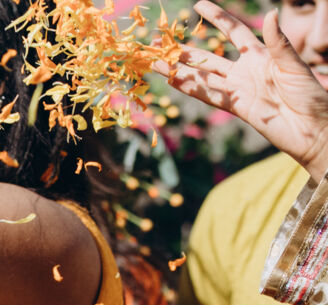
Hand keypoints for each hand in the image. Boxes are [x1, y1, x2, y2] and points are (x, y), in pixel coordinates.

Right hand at [165, 3, 327, 182]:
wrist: (312, 128)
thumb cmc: (311, 94)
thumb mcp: (294, 65)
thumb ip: (279, 42)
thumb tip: (270, 13)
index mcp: (261, 54)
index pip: (234, 31)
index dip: (217, 18)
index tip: (198, 5)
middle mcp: (245, 70)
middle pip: (209, 56)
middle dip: (186, 49)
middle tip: (163, 42)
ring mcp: (238, 89)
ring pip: (202, 77)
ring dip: (179, 70)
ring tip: (155, 62)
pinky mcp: (235, 107)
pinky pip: (207, 96)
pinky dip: (189, 89)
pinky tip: (170, 81)